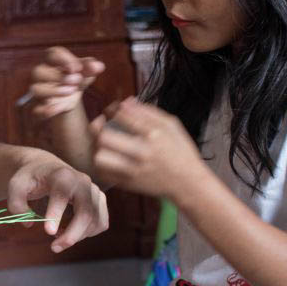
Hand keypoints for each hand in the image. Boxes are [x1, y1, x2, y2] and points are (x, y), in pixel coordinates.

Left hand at [8, 151, 108, 252]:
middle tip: (54, 248)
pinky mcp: (100, 201)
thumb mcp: (16, 185)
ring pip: (94, 221)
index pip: (62, 195)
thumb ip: (16, 203)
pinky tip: (70, 231)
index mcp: (62, 175)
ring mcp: (94, 191)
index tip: (48, 232)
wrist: (47, 168)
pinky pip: (100, 223)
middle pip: (85, 213)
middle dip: (72, 235)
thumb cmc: (31, 178)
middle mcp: (82, 181)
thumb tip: (29, 223)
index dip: (56, 214)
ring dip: (77, 236)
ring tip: (57, 237)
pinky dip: (87, 233)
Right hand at [27, 46, 105, 118]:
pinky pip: (36, 109)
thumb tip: (99, 66)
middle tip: (77, 80)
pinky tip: (60, 108)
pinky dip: (46, 110)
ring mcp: (38, 91)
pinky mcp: (38, 107)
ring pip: (35, 90)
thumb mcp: (84, 72)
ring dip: (53, 91)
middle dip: (58, 76)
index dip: (63, 59)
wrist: (67, 97)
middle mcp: (40, 74)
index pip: (51, 54)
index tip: (78, 68)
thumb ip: (90, 68)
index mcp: (51, 60)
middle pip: (38, 71)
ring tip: (71, 91)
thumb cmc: (74, 77)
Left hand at [89, 98, 208, 203]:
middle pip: (105, 137)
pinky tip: (108, 157)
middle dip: (100, 127)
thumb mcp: (171, 125)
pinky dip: (101, 164)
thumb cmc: (180, 151)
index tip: (113, 110)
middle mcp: (141, 152)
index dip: (112, 109)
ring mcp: (133, 170)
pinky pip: (103, 173)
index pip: (122, 116)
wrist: (188, 183)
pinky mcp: (128, 183)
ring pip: (100, 157)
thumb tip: (126, 102)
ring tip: (104, 143)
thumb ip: (148, 111)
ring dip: (98, 148)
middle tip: (102, 125)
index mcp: (153, 135)